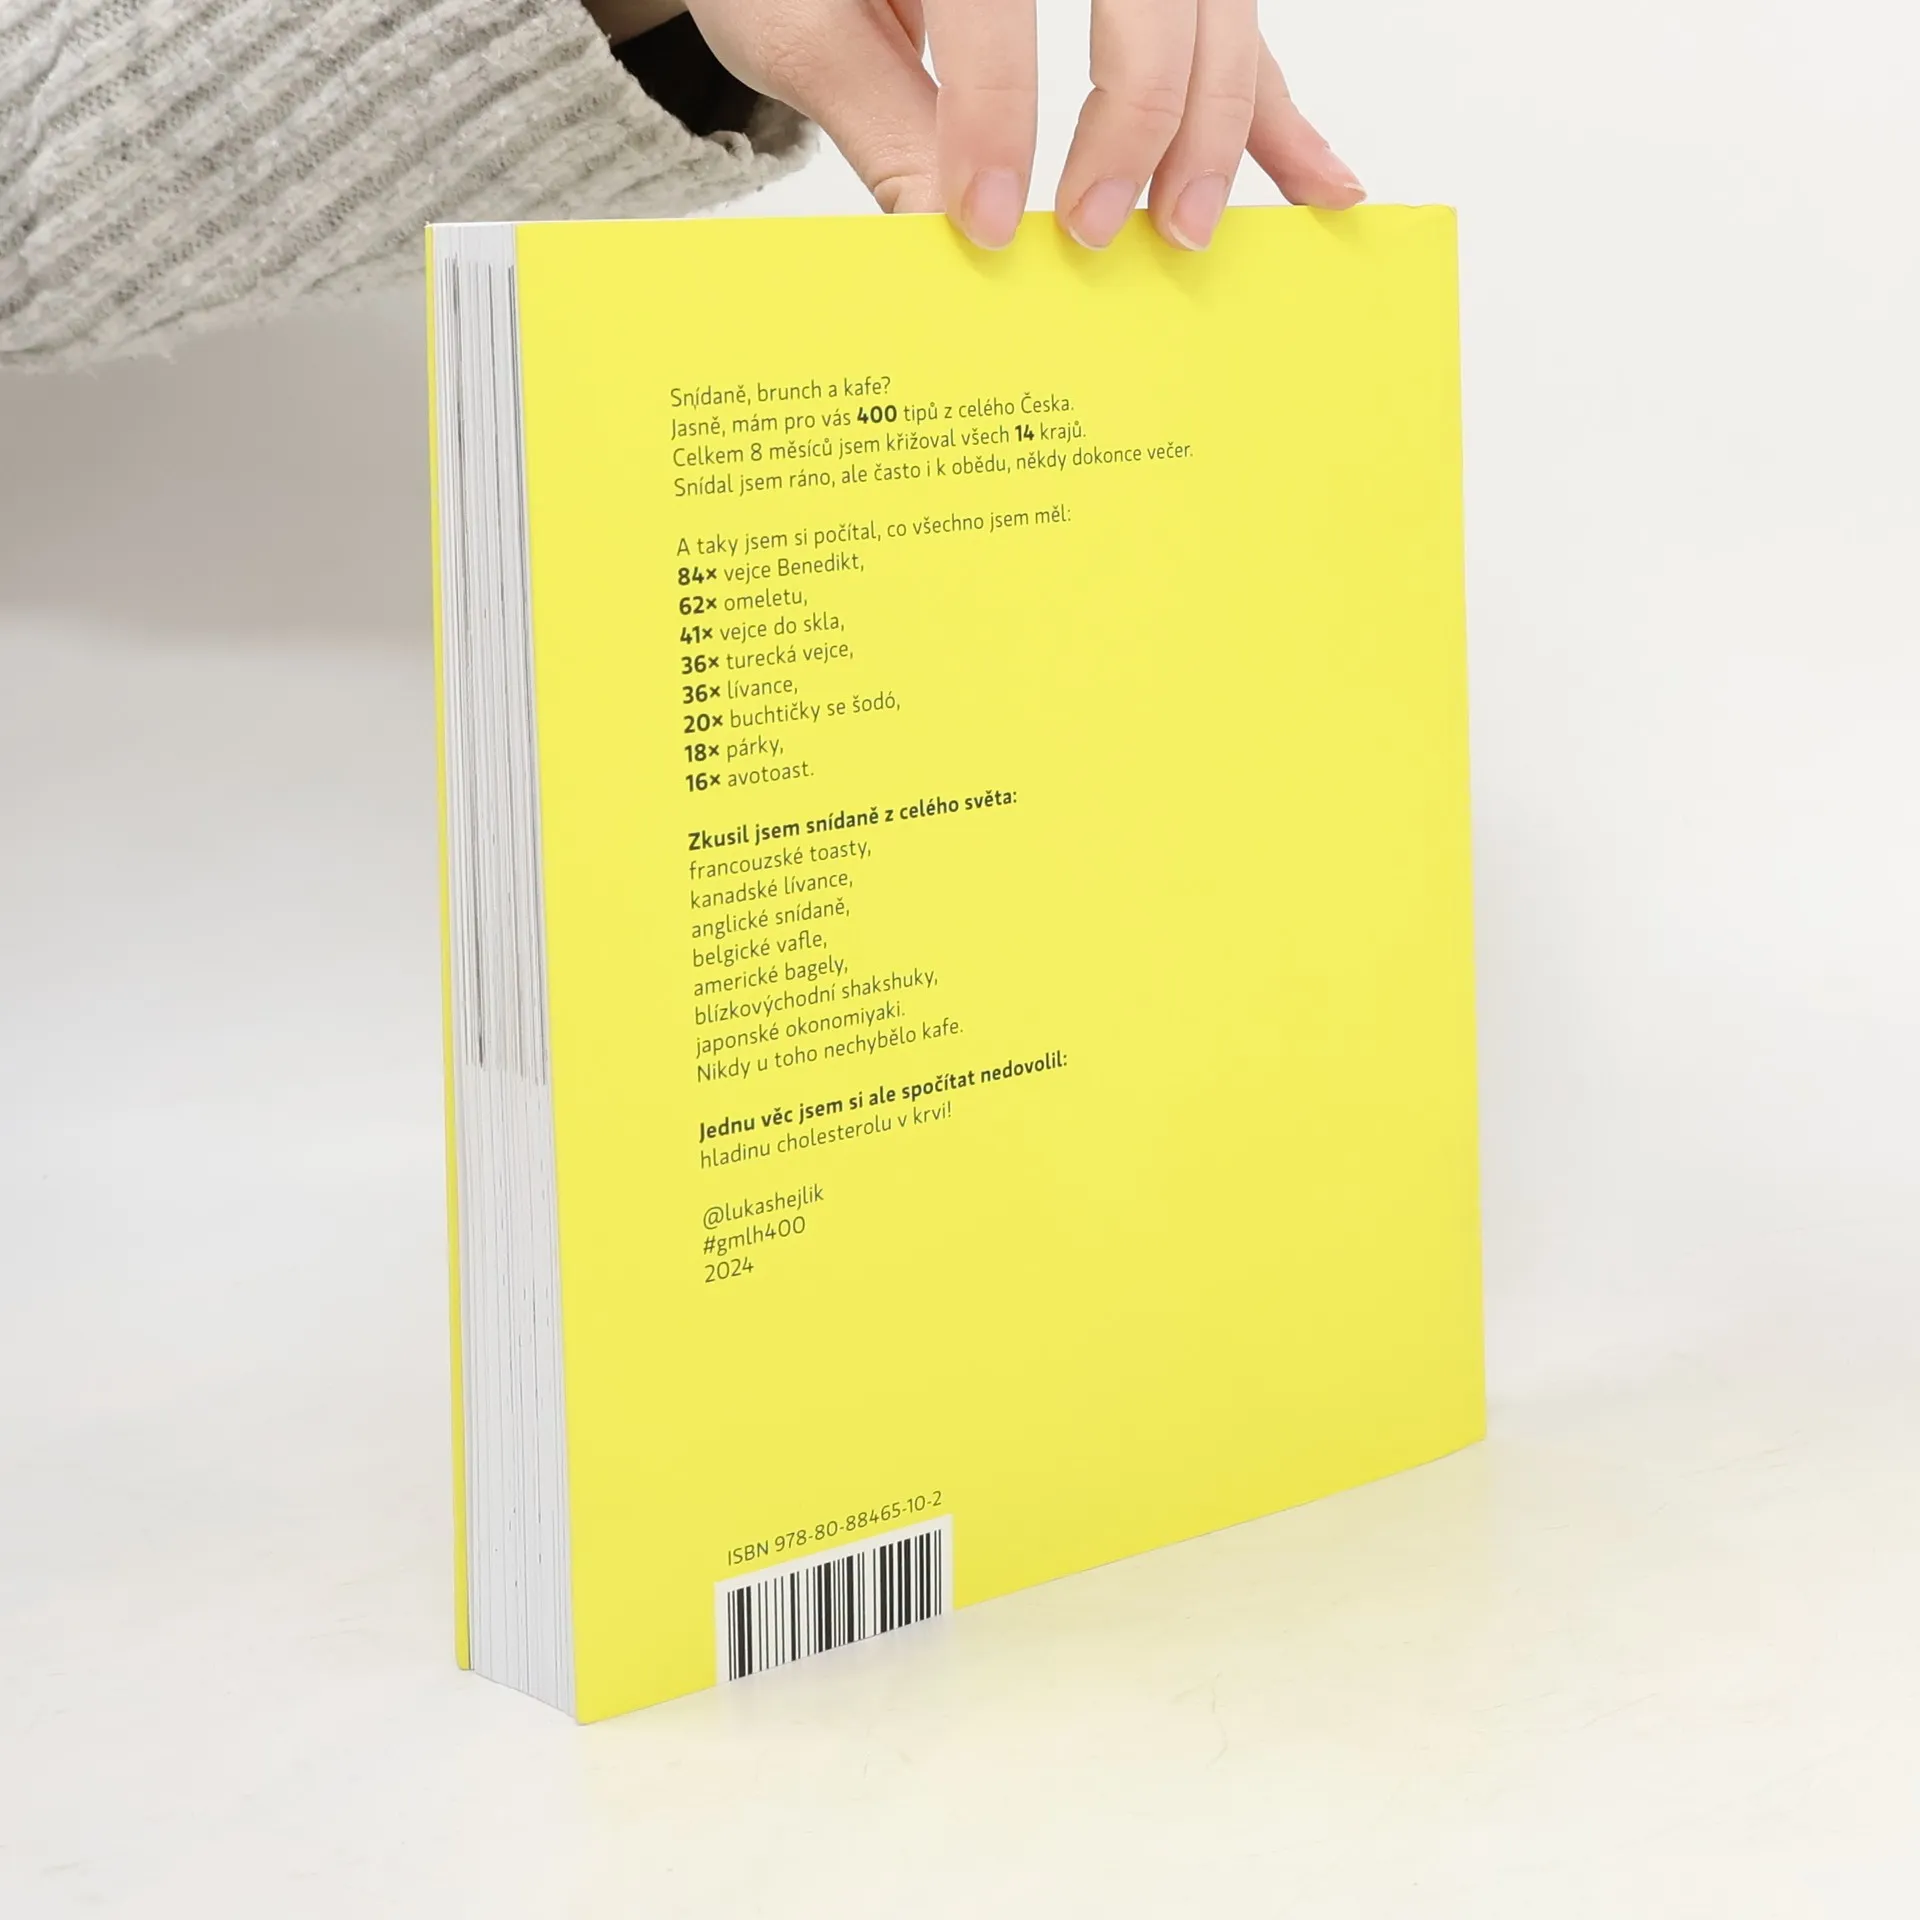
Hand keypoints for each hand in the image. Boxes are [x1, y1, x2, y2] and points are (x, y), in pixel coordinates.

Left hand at [685, 0, 1363, 250]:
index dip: (995, 117)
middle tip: (1095, 234)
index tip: (983, 225)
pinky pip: (1237, 34)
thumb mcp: (804, 23)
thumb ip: (878, 121)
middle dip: (1135, 117)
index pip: (998, 4)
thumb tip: (945, 245)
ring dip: (1218, 125)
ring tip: (1185, 231)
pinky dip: (1276, 114)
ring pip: (1215, 12)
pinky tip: (1322, 186)